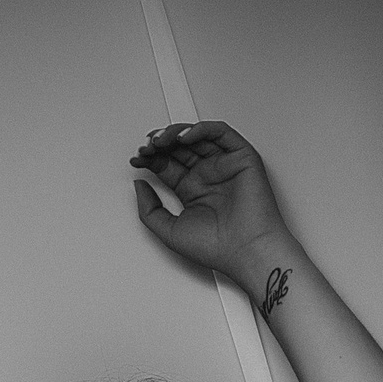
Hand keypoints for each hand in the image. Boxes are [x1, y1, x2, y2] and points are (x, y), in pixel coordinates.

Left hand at [130, 119, 288, 287]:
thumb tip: (138, 185)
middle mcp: (206, 175)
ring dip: (175, 134)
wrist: (246, 252)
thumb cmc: (217, 248)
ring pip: (197, 136)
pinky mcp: (240, 156)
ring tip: (160, 141)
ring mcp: (222, 164)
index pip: (167, 164)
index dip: (150, 158)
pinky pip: (220, 133)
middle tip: (146, 147)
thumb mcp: (168, 232)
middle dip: (159, 144)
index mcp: (191, 190)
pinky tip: (184, 136)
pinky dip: (201, 129)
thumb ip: (149, 210)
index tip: (136, 160)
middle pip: (179, 148)